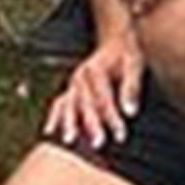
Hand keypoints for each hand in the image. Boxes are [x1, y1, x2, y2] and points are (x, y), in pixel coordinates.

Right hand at [41, 34, 144, 149]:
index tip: (121, 136)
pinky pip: (59, 104)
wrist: (114, 41)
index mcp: (96, 69)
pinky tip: (50, 131)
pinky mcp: (70, 89)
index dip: (112, 118)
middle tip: (98, 143)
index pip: (104, 98)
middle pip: (85, 103)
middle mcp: (80, 76)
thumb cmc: (126, 55)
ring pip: (68, 104)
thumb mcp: (134, 65)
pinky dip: (54, 117)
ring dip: (69, 122)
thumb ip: (131, 88)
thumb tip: (130, 112)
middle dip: (91, 124)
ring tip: (69, 140)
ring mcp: (73, 83)